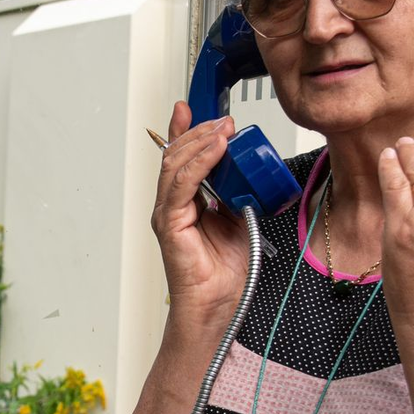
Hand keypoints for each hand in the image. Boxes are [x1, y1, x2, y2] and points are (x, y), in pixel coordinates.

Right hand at [150, 102, 248, 317]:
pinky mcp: (170, 224)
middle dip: (199, 131)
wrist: (219, 305)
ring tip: (223, 129)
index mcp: (185, 202)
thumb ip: (235, 193)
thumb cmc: (225, 273)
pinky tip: (215, 149)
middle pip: (175, 155)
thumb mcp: (238, 220)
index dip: (184, 130)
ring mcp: (168, 213)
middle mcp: (171, 205)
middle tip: (224, 119)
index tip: (195, 108)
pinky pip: (181, 185)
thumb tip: (245, 170)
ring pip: (175, 164)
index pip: (180, 157)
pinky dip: (199, 163)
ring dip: (200, 141)